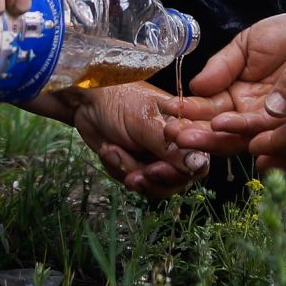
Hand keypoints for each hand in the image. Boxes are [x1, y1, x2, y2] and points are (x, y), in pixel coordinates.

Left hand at [66, 84, 206, 196]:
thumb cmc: (119, 99)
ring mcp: (157, 157)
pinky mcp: (138, 165)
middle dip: (153, 178)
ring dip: (131, 172)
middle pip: (178, 180)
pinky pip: (136, 182)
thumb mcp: (145, 122)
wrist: (85, 102)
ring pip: (156, 185)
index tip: (157, 166)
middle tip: (138, 172)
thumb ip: (170, 147)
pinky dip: (119, 169)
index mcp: (186, 128)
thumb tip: (200, 165)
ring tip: (114, 153)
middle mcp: (176, 145)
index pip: (200, 161)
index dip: (182, 170)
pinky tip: (108, 150)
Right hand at [158, 11, 285, 156]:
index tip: (167, 110)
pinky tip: (226, 135)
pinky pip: (268, 137)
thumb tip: (195, 84)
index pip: (206, 108)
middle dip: (194, 132)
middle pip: (217, 129)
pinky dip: (246, 137)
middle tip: (173, 133)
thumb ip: (222, 65)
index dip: (186, 110)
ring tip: (189, 138)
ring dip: (211, 139)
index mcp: (233, 95)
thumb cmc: (285, 36)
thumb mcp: (246, 45)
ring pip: (237, 137)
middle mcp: (247, 115)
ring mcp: (269, 125)